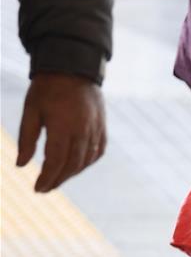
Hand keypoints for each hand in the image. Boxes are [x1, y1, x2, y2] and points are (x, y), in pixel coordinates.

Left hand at [17, 73, 105, 192]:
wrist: (74, 67)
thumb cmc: (47, 88)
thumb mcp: (31, 110)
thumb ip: (26, 139)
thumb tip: (21, 165)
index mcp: (63, 126)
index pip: (56, 161)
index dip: (47, 178)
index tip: (37, 189)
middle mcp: (83, 132)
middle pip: (71, 166)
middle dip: (57, 180)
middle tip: (45, 188)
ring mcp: (95, 131)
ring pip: (85, 162)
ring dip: (71, 174)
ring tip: (57, 179)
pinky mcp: (102, 130)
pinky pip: (96, 154)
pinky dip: (85, 164)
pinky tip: (75, 167)